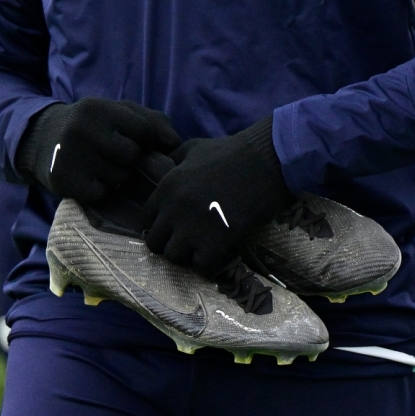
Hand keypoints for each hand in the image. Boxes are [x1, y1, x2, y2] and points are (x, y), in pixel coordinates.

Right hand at [16, 97, 179, 202]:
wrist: (42, 139)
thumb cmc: (94, 125)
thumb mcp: (120, 113)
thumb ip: (153, 122)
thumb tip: (175, 144)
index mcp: (97, 108)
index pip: (144, 130)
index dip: (147, 140)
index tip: (137, 141)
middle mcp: (80, 129)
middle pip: (132, 155)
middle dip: (131, 158)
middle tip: (117, 156)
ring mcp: (69, 156)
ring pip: (119, 177)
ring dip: (118, 176)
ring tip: (103, 166)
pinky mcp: (63, 181)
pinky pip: (102, 194)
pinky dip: (102, 190)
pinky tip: (92, 179)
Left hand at [145, 117, 291, 275]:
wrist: (268, 159)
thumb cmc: (234, 151)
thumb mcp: (196, 147)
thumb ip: (175, 159)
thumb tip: (166, 166)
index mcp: (167, 187)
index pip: (146, 219)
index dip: (161, 224)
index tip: (177, 226)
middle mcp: (174, 210)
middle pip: (155, 243)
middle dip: (170, 243)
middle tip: (190, 241)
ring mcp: (194, 228)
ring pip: (174, 258)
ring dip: (189, 256)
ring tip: (205, 249)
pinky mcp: (217, 241)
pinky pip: (202, 267)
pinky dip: (210, 266)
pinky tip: (221, 255)